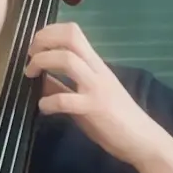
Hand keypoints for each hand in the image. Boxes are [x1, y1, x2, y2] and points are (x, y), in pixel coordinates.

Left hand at [24, 22, 164, 164]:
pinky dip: (47, 102)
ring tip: (31, 75)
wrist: (142, 139)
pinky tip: (44, 107)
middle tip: (30, 56)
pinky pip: (65, 99)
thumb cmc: (116, 118)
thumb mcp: (87, 95)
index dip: (49, 32)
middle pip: (70, 38)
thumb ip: (64, 85)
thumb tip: (39, 79)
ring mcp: (96, 88)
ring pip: (68, 60)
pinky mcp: (94, 109)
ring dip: (42, 62)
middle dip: (44, 41)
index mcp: (96, 65)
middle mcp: (97, 71)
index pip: (73, 32)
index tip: (35, 46)